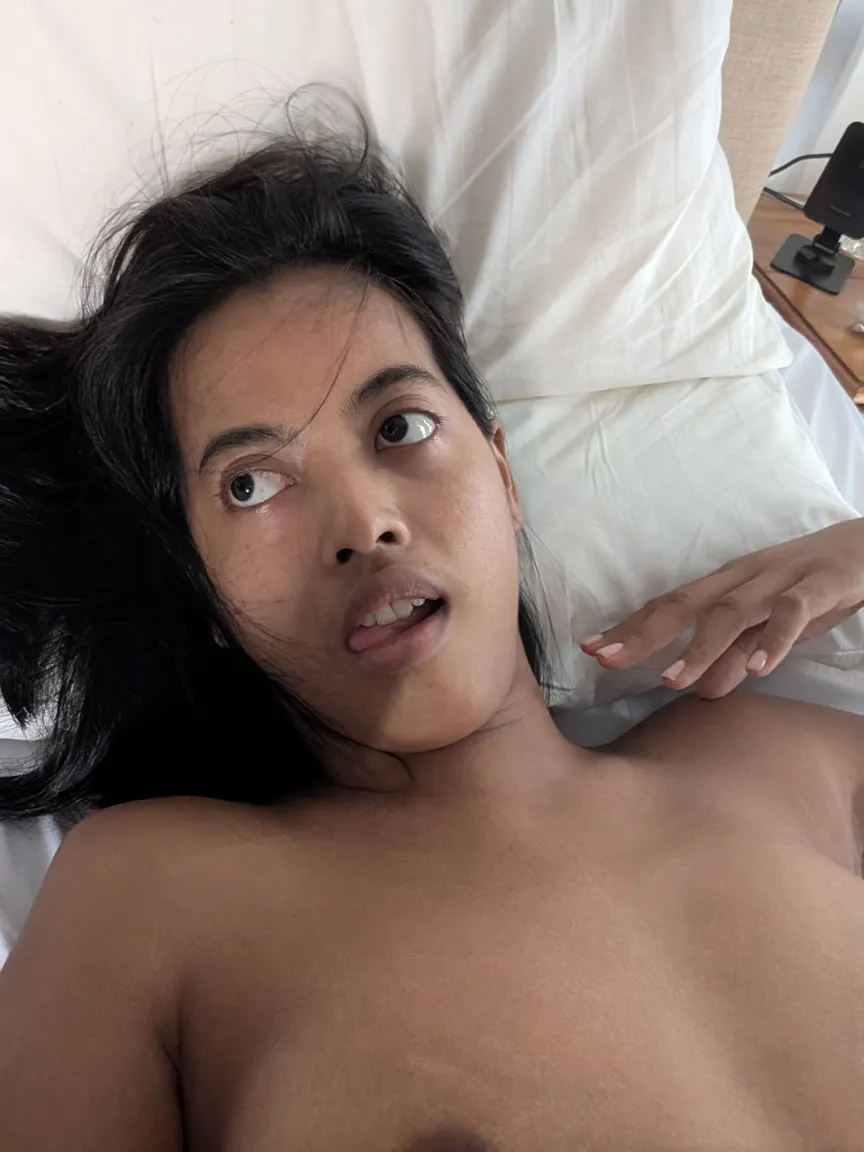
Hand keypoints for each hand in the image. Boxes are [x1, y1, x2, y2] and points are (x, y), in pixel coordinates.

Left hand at [579, 518, 863, 698]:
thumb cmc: (809, 588)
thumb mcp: (766, 626)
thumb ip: (734, 656)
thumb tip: (699, 690)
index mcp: (724, 584)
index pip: (666, 606)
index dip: (628, 628)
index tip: (590, 651)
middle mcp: (742, 577)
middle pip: (683, 603)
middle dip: (642, 634)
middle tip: (606, 661)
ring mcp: (779, 580)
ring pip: (731, 611)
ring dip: (699, 647)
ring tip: (672, 681)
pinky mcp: (820, 586)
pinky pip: (792, 613)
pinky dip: (774, 640)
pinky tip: (758, 669)